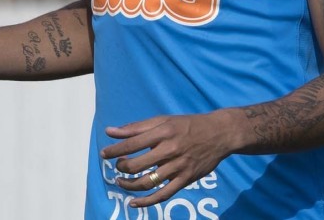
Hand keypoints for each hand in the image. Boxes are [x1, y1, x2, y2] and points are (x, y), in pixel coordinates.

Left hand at [100, 112, 235, 207]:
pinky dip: (146, 202)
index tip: (104, 154)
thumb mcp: (164, 120)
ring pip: (147, 182)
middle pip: (137, 165)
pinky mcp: (186, 180)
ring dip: (129, 185)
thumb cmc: (188, 125)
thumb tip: (110, 131)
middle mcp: (170, 150)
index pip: (132, 143)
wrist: (219, 133)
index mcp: (163, 132)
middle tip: (117, 166)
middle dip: (122, 167)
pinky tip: (133, 203)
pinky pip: (163, 195)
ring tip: (121, 181)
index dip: (114, 150)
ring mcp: (178, 167)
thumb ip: (136, 127)